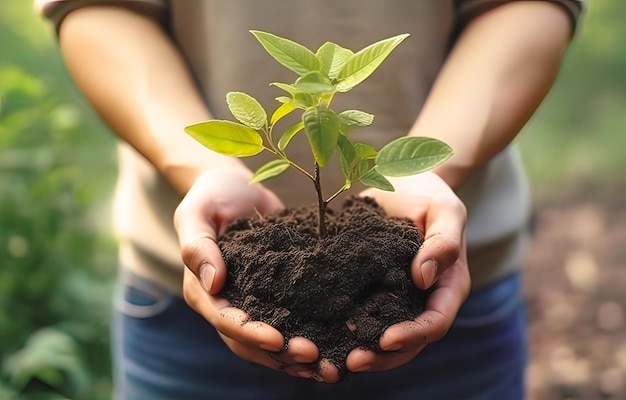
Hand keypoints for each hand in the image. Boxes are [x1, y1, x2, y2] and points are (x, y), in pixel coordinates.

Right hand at [174, 169, 339, 381]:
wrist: (235, 188)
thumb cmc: (212, 196)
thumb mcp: (197, 212)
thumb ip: (197, 246)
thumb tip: (214, 283)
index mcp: (203, 292)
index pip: (225, 320)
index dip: (250, 333)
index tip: (278, 339)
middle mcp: (227, 305)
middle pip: (250, 342)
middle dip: (281, 354)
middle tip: (314, 356)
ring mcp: (253, 304)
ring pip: (272, 344)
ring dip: (298, 358)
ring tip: (329, 366)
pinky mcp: (277, 297)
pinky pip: (292, 324)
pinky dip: (311, 338)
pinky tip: (336, 349)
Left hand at [347, 171, 470, 371]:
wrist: (402, 180)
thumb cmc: (428, 193)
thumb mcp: (443, 209)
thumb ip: (442, 243)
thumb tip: (423, 279)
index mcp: (447, 285)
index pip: (435, 321)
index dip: (413, 335)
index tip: (386, 339)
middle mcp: (423, 299)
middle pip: (409, 341)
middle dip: (383, 357)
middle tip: (352, 362)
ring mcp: (397, 297)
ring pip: (384, 337)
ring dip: (364, 352)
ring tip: (335, 360)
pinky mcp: (373, 290)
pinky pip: (362, 316)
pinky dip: (346, 331)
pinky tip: (323, 336)